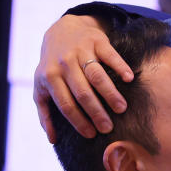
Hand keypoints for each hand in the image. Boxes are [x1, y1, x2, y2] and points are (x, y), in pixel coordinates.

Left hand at [33, 15, 133, 142]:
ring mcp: (80, 51)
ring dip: (110, 93)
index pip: (65, 104)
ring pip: (96, 75)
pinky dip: (120, 66)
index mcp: (49, 78)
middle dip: (96, 112)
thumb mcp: (41, 86)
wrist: (62, 30)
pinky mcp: (97, 41)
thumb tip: (52, 140)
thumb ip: (44, 112)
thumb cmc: (53, 66)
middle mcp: (64, 64)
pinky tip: (129, 78)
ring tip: (122, 108)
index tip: (92, 134)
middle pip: (82, 92)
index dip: (78, 120)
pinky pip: (110, 56)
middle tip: (108, 127)